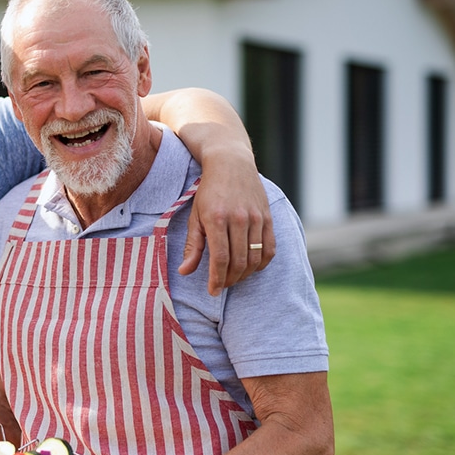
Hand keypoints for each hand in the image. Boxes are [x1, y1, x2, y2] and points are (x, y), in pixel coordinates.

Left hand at [179, 150, 274, 295]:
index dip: (217, 279)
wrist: (231, 163)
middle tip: (222, 285)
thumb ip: (192, 245)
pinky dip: (262, 263)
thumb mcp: (195, 216)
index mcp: (217, 219)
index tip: (213, 291)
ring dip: (244, 274)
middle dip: (230, 279)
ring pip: (255, 257)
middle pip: (239, 261)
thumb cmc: (208, 191)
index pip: (220, 258)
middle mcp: (239, 219)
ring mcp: (257, 218)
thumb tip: (184, 272)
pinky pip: (270, 248)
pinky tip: (251, 267)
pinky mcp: (268, 217)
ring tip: (234, 277)